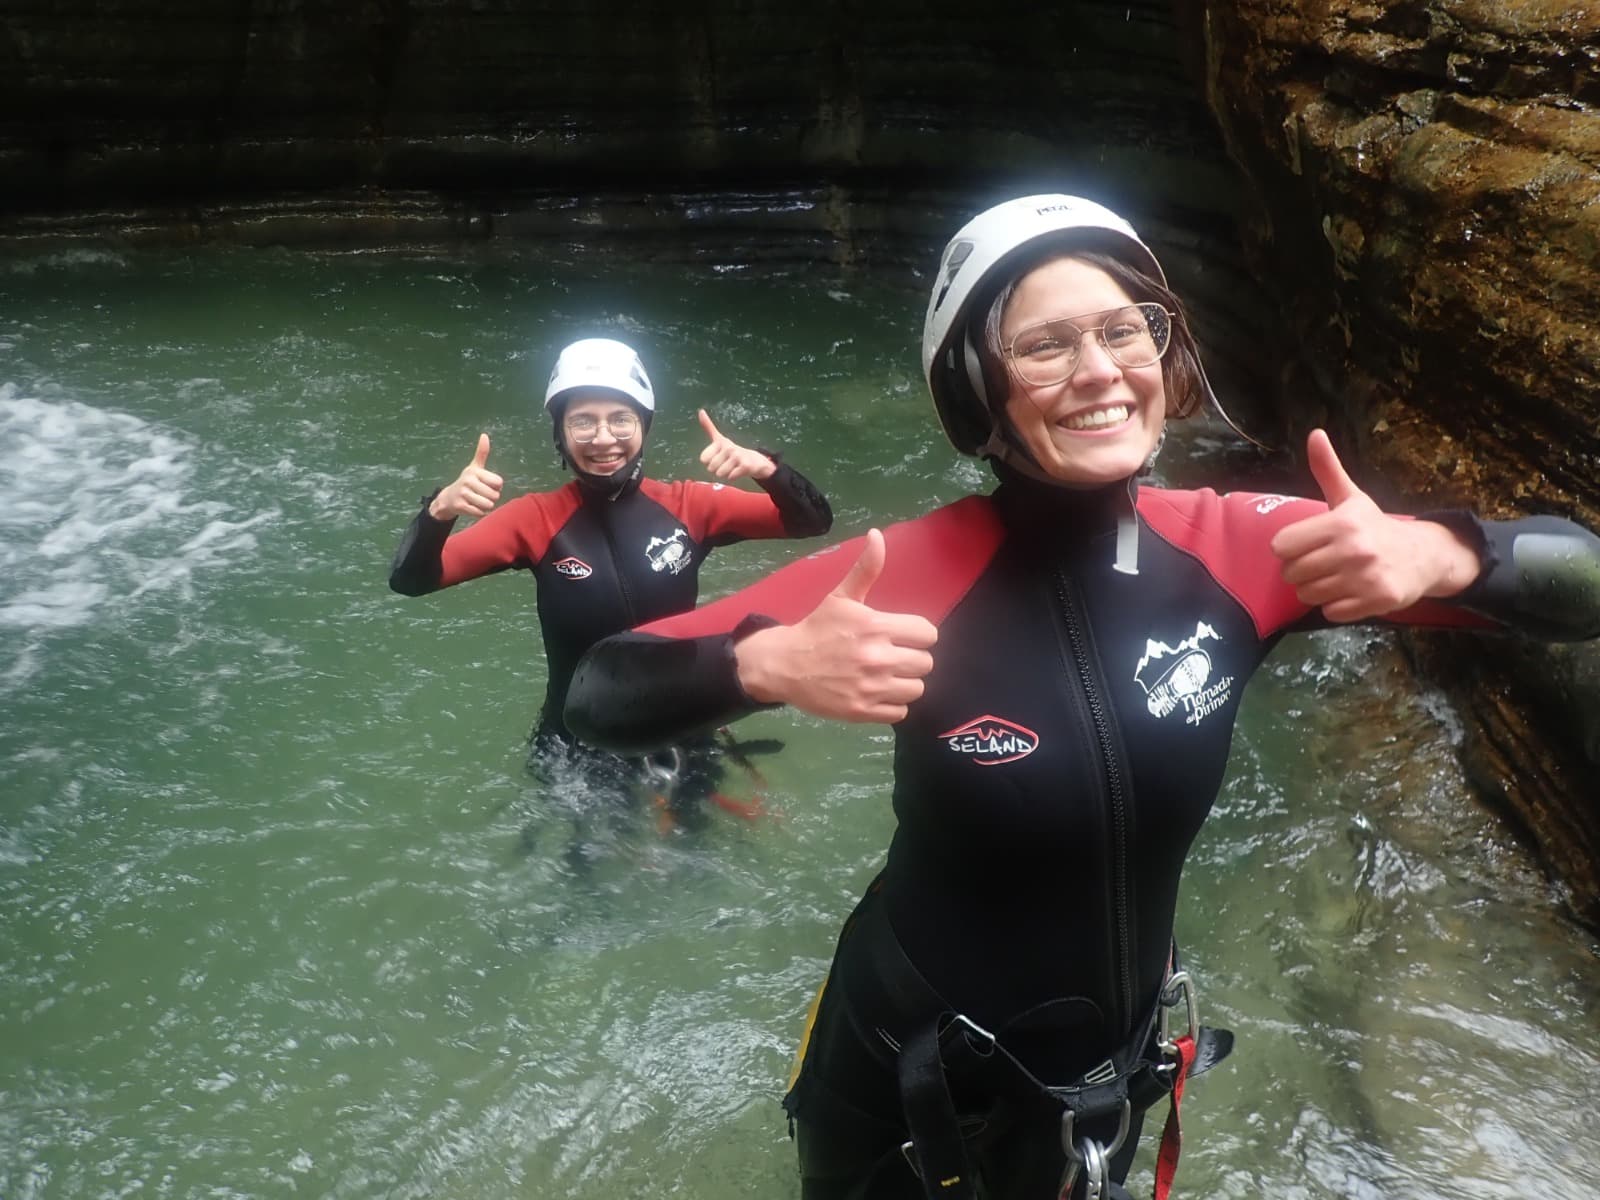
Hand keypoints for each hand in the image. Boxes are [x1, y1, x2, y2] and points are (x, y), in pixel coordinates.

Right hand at [429, 433, 503, 519]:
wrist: (448, 498)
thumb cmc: (467, 482)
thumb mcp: (474, 467)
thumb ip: (481, 453)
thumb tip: (484, 434)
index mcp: (474, 471)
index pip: (499, 482)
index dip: (496, 486)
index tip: (487, 485)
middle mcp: (468, 481)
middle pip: (495, 495)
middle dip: (491, 498)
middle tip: (481, 495)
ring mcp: (463, 494)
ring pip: (488, 505)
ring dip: (486, 506)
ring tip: (477, 501)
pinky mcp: (461, 506)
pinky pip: (480, 513)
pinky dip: (479, 513)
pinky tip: (472, 507)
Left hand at [698, 409, 775, 481]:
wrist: (753, 460)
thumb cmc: (731, 450)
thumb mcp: (719, 439)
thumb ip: (708, 426)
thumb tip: (700, 410)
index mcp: (720, 442)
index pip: (703, 459)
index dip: (709, 461)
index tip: (717, 456)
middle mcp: (728, 447)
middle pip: (711, 468)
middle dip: (717, 469)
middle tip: (726, 463)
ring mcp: (737, 456)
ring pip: (720, 474)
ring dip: (725, 474)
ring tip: (732, 467)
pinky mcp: (745, 466)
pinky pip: (730, 477)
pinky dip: (733, 477)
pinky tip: (738, 471)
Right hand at [734, 529, 937, 722]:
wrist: (785, 665)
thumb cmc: (818, 629)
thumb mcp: (842, 597)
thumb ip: (866, 569)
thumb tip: (878, 535)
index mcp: (876, 626)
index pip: (928, 634)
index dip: (918, 635)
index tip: (903, 636)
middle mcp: (877, 657)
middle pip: (926, 663)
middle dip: (912, 659)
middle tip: (893, 657)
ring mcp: (871, 687)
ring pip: (916, 689)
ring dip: (904, 683)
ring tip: (887, 677)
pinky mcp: (863, 711)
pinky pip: (900, 712)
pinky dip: (892, 705)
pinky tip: (876, 693)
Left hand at [1271, 429, 1477, 621]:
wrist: (1424, 556)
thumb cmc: (1376, 527)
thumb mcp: (1351, 497)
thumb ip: (1328, 469)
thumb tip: (1314, 433)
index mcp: (1341, 523)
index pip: (1282, 546)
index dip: (1289, 548)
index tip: (1305, 545)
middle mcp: (1353, 550)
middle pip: (1291, 574)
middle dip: (1300, 571)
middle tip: (1321, 563)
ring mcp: (1366, 578)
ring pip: (1308, 595)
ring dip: (1316, 590)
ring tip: (1335, 577)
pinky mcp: (1376, 602)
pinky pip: (1330, 612)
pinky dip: (1335, 606)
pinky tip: (1350, 591)